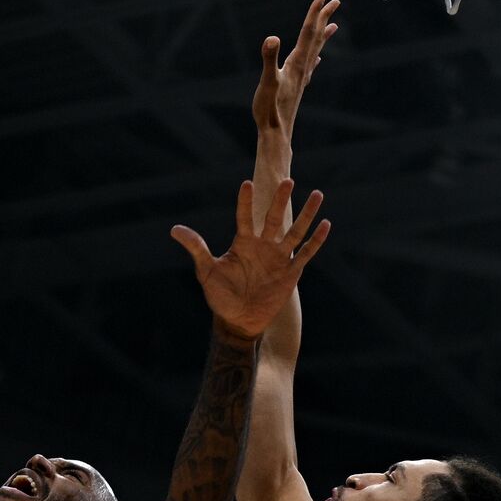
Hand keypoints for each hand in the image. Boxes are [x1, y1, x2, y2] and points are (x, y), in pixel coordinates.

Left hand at [173, 179, 328, 339]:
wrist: (238, 320)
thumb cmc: (221, 295)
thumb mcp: (206, 271)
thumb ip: (197, 248)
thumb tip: (174, 229)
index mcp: (243, 243)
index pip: (245, 217)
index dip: (245, 202)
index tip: (247, 183)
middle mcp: (262, 246)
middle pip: (274, 218)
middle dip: (280, 200)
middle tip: (287, 180)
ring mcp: (278, 258)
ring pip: (295, 231)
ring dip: (306, 214)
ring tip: (317, 193)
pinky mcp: (291, 272)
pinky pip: (305, 254)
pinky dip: (316, 241)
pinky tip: (326, 224)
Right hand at [252, 0, 339, 134]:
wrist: (276, 133)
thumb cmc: (269, 109)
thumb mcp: (266, 82)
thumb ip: (269, 59)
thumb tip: (271, 38)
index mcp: (296, 62)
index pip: (307, 31)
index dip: (314, 12)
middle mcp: (303, 68)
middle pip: (315, 37)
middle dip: (323, 18)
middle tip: (334, 0)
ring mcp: (302, 78)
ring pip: (315, 50)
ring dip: (323, 36)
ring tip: (334, 24)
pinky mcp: (297, 87)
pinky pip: (310, 67)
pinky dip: (315, 57)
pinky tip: (317, 59)